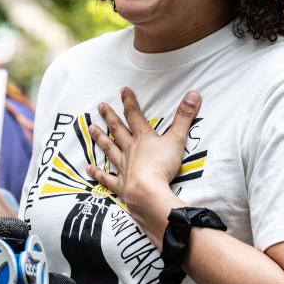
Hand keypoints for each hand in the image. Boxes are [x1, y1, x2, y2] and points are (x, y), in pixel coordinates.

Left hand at [86, 87, 200, 244]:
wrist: (148, 192)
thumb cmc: (163, 166)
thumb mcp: (177, 139)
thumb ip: (184, 118)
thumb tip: (194, 94)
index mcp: (143, 138)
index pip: (135, 116)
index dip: (130, 102)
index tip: (123, 90)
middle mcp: (130, 150)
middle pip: (118, 130)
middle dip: (110, 117)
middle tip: (100, 106)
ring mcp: (124, 167)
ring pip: (110, 150)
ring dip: (101, 139)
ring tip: (91, 128)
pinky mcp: (121, 185)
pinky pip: (107, 178)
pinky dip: (98, 174)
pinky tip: (89, 169)